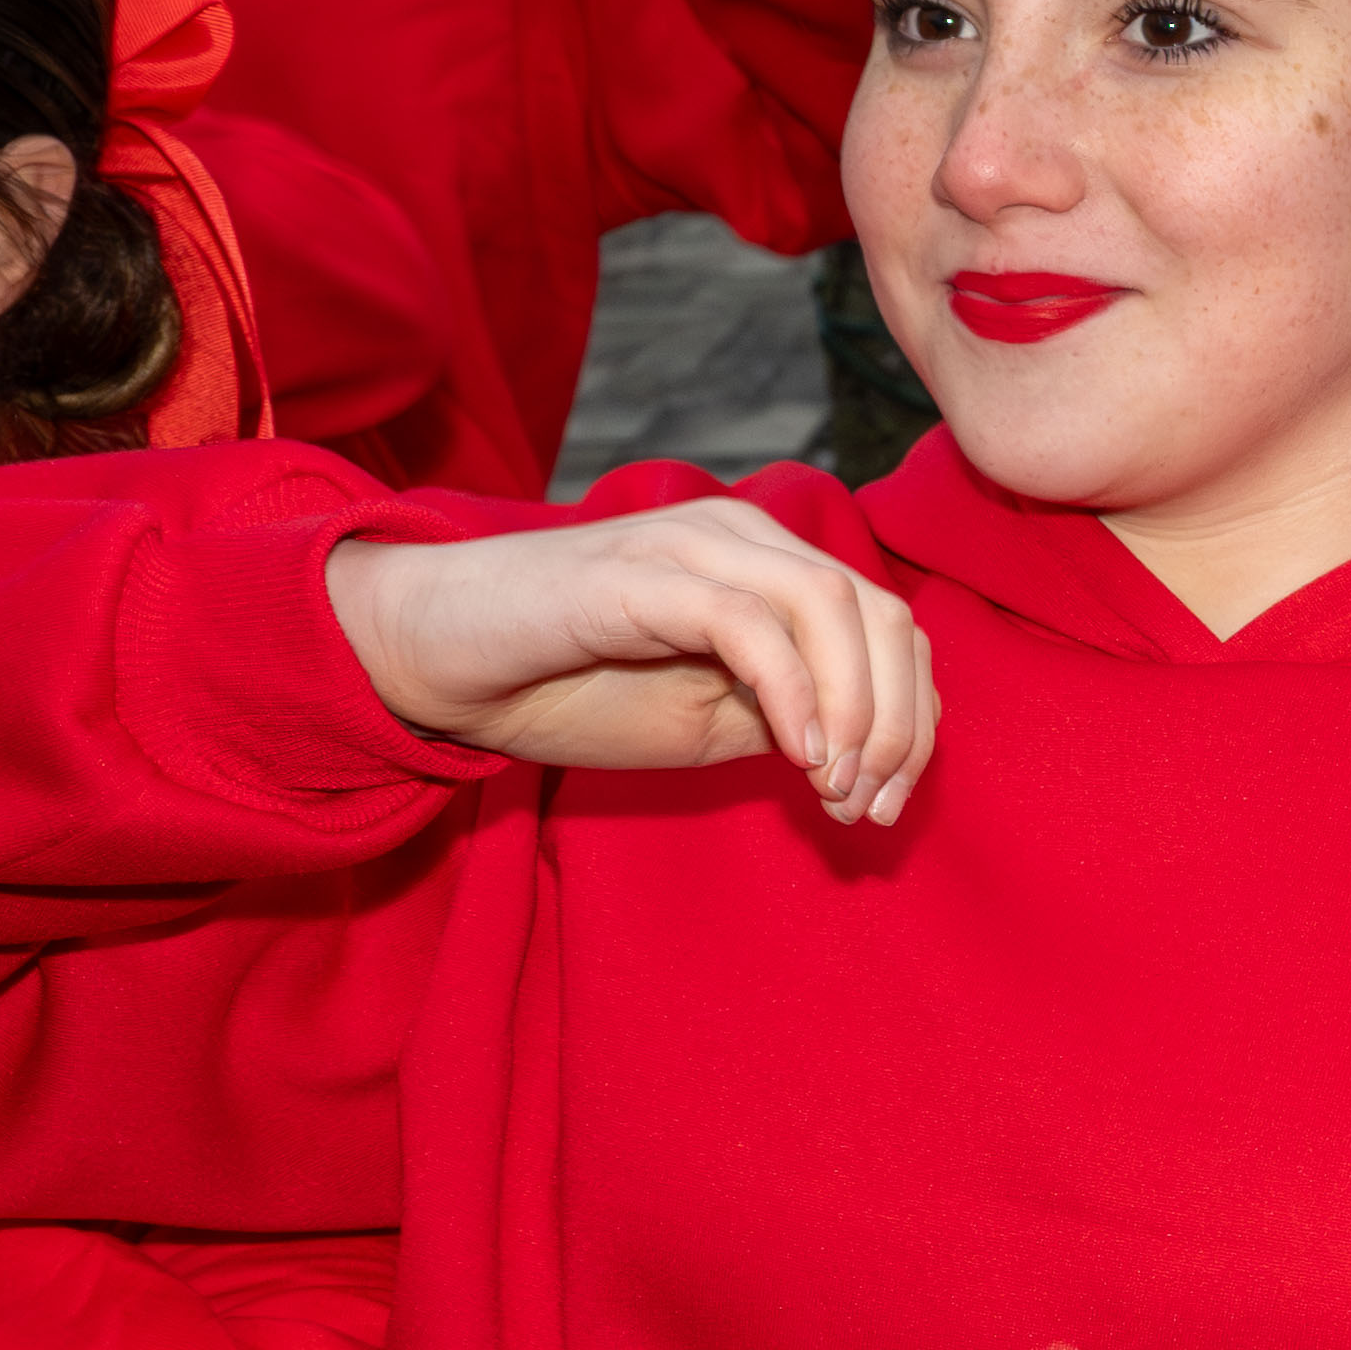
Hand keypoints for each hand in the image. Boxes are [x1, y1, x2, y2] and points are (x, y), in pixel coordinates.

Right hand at [322, 500, 939, 820]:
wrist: (437, 661)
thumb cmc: (566, 689)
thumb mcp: (705, 720)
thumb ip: (789, 719)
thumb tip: (868, 753)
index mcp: (771, 567)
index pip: (889, 628)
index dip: (913, 720)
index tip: (887, 807)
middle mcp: (746, 539)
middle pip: (881, 615)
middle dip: (897, 725)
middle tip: (865, 810)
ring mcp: (696, 547)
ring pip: (834, 608)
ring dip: (856, 713)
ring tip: (832, 789)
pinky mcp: (644, 574)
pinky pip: (752, 624)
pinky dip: (795, 695)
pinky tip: (798, 757)